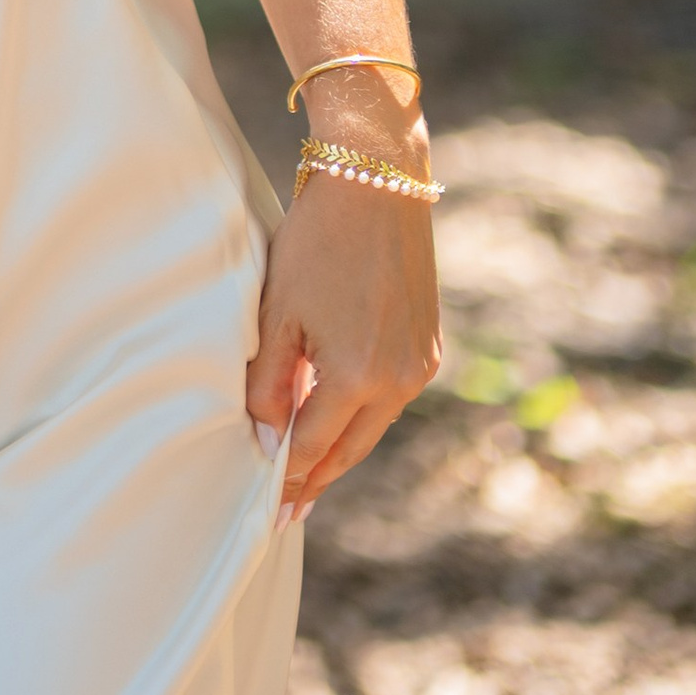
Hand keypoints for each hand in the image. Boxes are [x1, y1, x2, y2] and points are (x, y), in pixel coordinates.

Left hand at [248, 155, 441, 519]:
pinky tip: (338, 415)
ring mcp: (420, 365)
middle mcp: (399, 381)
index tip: (268, 511)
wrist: (376, 183)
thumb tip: (265, 439)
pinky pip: (391, 396)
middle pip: (349, 449)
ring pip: (373, 425)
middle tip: (289, 510)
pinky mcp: (430, 346)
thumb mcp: (278, 313)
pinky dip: (362, 411)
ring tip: (308, 471)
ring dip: (340, 446)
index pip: (313, 448)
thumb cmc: (316, 243)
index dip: (287, 479)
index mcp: (357, 377)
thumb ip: (268, 382)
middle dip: (317, 479)